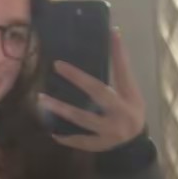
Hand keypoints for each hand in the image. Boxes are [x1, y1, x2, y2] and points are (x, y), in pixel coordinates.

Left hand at [38, 28, 145, 151]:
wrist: (135, 145)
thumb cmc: (131, 112)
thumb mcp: (130, 92)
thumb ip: (121, 69)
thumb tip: (113, 34)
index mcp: (129, 97)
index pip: (122, 72)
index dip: (117, 53)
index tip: (109, 33)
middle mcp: (120, 113)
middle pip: (98, 92)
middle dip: (77, 78)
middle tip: (57, 66)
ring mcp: (109, 131)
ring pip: (82, 118)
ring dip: (61, 109)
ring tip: (42, 99)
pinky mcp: (99, 145)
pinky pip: (79, 141)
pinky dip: (66, 137)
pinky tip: (52, 132)